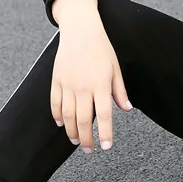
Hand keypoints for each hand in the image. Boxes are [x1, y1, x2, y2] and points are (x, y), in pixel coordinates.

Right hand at [50, 18, 132, 152]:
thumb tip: (127, 109)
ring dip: (71, 131)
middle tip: (89, 150)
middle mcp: (83, 87)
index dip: (105, 133)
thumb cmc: (101, 49)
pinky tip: (62, 124)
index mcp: (101, 85)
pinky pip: (55, 104)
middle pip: (84, 120)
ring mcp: (67, 85)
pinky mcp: (56, 81)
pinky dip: (57, 116)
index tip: (106, 147)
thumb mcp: (115, 69)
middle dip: (86, 139)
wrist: (80, 31)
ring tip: (76, 141)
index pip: (105, 115)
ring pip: (68, 116)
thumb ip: (119, 91)